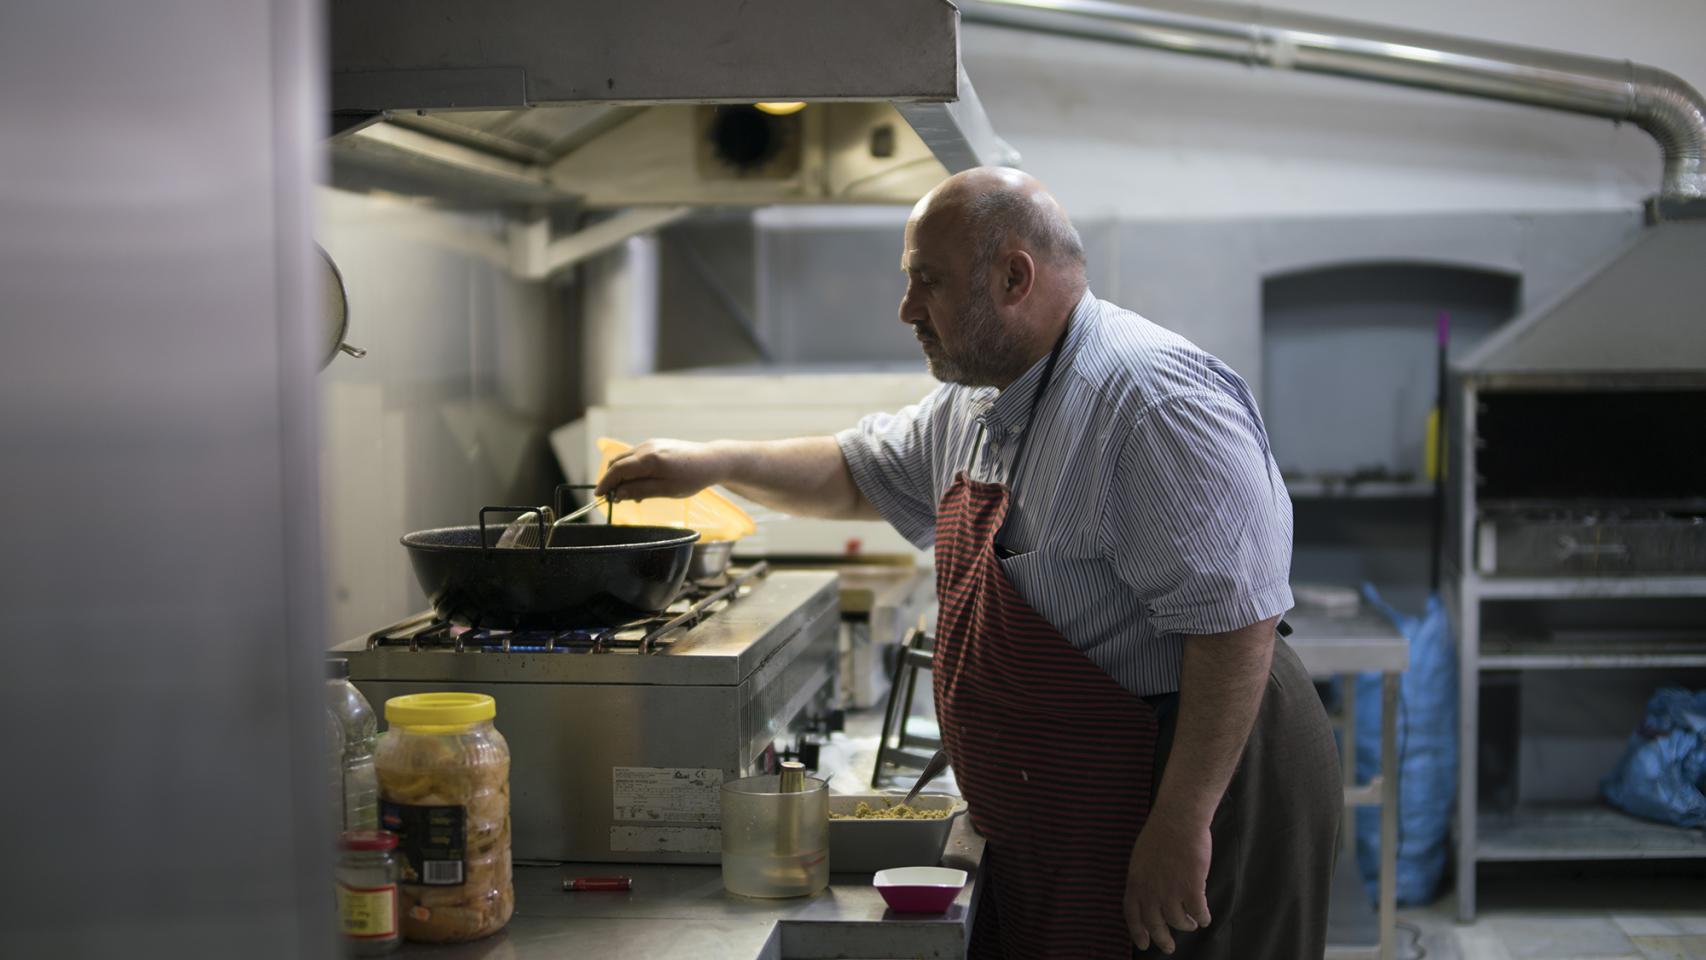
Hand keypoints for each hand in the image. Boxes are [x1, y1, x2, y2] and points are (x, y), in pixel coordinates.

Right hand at [594, 439, 728, 501]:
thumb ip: (641, 490)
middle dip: (612, 480)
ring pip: (626, 459)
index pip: (618, 469)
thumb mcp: (667, 490)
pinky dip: (632, 470)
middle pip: (618, 462)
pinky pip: (636, 457)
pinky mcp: (656, 444)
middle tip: (615, 499)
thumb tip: (618, 494)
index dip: (605, 483)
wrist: (712, 460)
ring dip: (623, 476)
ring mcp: (651, 444)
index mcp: (649, 459)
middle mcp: (647, 447)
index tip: (599, 496)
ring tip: (632, 496)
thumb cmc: (692, 478)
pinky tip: (641, 485)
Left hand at [1124, 813, 1211, 954]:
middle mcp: (1151, 891)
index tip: (1143, 944)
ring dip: (1186, 925)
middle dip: (1163, 940)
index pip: (1132, 915)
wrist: (1178, 820)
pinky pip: (1199, 913)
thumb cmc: (1160, 833)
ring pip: (1179, 921)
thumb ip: (1143, 879)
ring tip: (1191, 923)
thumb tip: (1148, 895)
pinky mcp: (1192, 888)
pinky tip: (1205, 918)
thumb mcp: (1140, 858)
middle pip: (1155, 924)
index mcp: (1135, 882)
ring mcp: (1171, 891)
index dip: (1138, 932)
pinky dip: (1203, 918)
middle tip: (1169, 947)